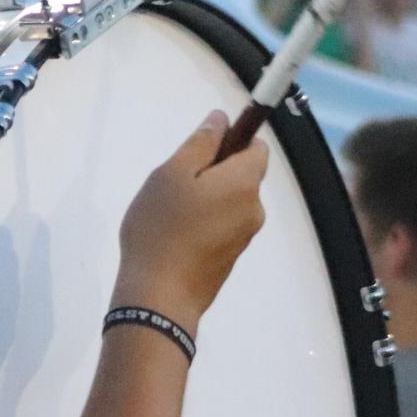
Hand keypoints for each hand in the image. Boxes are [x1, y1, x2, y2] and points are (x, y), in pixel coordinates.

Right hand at [113, 110, 268, 327]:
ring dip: (205, 198)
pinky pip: (221, 225)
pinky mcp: (230, 258)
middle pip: (241, 175)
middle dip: (211, 171)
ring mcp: (243, 237)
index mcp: (244, 183)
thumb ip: (200, 143)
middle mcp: (253, 209)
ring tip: (168, 213)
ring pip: (228, 201)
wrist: (160, 296)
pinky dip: (203, 222)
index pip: (256, 147)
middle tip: (172, 184)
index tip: (199, 150)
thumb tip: (221, 120)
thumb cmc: (162, 227)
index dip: (231, 139)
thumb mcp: (171, 174)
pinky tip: (173, 235)